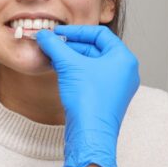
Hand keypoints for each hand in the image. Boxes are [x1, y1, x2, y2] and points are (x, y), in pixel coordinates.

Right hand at [36, 25, 139, 166]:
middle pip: (95, 48)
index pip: (99, 34)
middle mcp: (124, 71)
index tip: (58, 32)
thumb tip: (43, 35)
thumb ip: (55, 46)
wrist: (90, 135)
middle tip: (52, 44)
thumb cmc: (88, 100)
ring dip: (70, 58)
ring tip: (52, 56)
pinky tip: (58, 71)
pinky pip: (90, 77)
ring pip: (91, 63)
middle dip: (71, 45)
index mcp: (123, 58)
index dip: (76, 31)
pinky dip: (75, 71)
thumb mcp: (68, 65)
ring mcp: (116, 86)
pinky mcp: (106, 98)